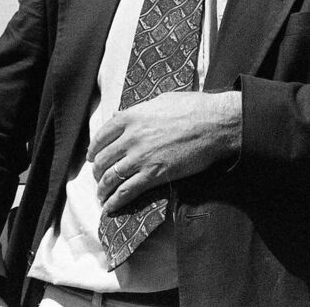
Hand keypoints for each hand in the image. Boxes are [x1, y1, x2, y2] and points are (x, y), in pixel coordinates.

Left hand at [89, 90, 241, 213]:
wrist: (216, 123)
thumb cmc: (194, 108)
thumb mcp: (162, 100)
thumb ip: (138, 110)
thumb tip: (119, 115)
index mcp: (131, 117)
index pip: (101, 136)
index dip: (94, 150)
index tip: (93, 158)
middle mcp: (131, 137)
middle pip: (102, 159)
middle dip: (97, 172)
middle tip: (99, 178)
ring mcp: (141, 157)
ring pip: (110, 177)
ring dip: (102, 189)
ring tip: (102, 196)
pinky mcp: (154, 174)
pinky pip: (126, 192)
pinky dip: (114, 202)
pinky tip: (110, 208)